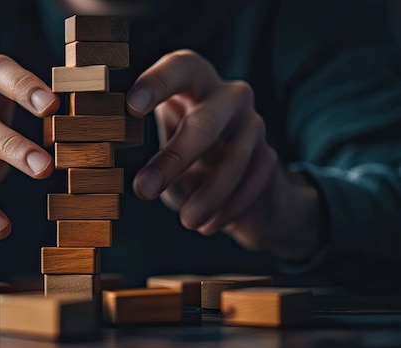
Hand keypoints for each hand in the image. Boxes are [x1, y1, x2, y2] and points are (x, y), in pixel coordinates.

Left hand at [127, 50, 322, 261]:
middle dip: (174, 159)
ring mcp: (253, 124)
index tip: (132, 107)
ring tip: (186, 222)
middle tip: (143, 190)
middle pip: (205, 121)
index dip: (157, 83)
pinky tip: (208, 225)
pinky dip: (229, 208)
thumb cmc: (188, 158)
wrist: (242, 183)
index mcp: (194, 83)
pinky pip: (253, 183)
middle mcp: (228, 95)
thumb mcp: (165, 150)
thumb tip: (130, 177)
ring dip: (208, 194)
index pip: (180, 68)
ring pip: (234, 158)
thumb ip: (150, 156)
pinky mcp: (270, 156)